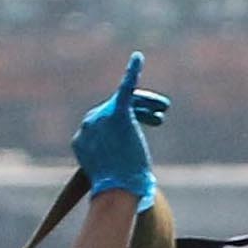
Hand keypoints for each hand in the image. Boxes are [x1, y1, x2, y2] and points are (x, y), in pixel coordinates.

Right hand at [73, 56, 162, 205]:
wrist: (119, 187)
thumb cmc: (122, 189)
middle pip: (115, 110)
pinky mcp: (117, 113)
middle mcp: (89, 125)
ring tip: (164, 109)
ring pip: (126, 102)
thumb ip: (126, 171)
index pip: (107, 122)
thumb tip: (144, 186)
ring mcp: (100, 118)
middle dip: (141, 110)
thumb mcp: (121, 178)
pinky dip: (132, 73)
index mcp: (82, 138)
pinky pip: (125, 89)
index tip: (154, 122)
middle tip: (162, 115)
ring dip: (146, 104)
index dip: (133, 122)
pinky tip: (138, 58)